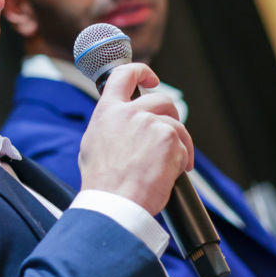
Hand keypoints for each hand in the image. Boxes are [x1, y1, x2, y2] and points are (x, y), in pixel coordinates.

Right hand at [77, 62, 192, 212]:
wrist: (116, 204)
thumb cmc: (103, 184)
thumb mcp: (92, 147)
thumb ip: (108, 128)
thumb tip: (118, 125)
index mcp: (107, 112)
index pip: (124, 75)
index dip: (141, 72)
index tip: (152, 79)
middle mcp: (129, 113)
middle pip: (162, 100)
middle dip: (171, 117)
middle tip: (171, 137)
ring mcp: (151, 123)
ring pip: (176, 125)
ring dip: (178, 144)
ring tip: (170, 167)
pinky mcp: (170, 138)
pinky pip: (184, 146)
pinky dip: (182, 160)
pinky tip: (170, 175)